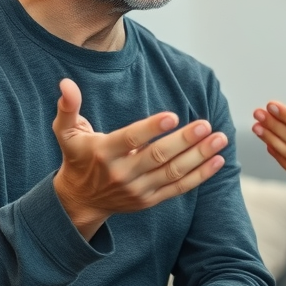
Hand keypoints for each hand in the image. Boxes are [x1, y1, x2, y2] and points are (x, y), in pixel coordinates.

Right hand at [51, 78, 226, 238]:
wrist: (79, 201)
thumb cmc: (76, 158)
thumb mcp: (66, 132)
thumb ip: (68, 107)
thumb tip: (66, 84)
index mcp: (104, 152)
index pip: (131, 140)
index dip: (151, 128)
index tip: (172, 116)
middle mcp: (123, 174)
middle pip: (158, 157)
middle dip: (184, 141)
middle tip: (206, 125)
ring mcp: (138, 190)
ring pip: (173, 173)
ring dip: (200, 156)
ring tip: (220, 138)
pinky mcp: (150, 200)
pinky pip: (179, 188)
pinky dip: (200, 176)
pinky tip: (218, 160)